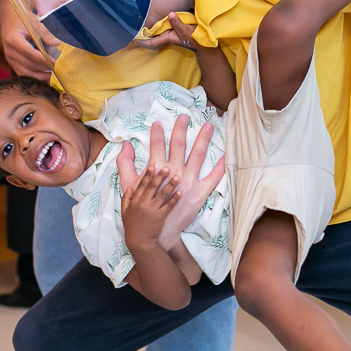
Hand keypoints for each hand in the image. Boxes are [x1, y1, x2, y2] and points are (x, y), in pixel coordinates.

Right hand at [0, 3, 54, 79]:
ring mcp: (9, 58)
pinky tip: (44, 77)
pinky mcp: (11, 63)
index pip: (29, 53)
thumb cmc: (23, 20)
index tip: (55, 62)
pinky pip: (22, 73)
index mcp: (13, 39)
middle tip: (57, 69)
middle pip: (28, 64)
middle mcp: (9, 51)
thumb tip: (56, 43)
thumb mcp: (34, 22)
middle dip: (43, 68)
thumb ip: (45, 33)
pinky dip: (33, 76)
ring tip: (52, 76)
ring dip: (39, 76)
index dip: (43, 59)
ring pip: (25, 72)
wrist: (9, 21)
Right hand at [117, 114, 224, 248]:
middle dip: (181, 129)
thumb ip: (126, 164)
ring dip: (203, 139)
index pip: (157, 145)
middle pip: (179, 145)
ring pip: (198, 156)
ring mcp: (189, 183)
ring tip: (208, 126)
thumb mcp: (129, 186)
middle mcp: (174, 173)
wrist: (156, 233)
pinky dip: (220, 167)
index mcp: (157, 170)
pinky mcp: (200, 194)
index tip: (158, 123)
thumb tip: (125, 145)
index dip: (157, 133)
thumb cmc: (141, 210)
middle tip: (185, 117)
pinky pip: (213, 178)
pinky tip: (225, 155)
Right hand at [122, 166, 182, 249]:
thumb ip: (126, 198)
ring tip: (177, 177)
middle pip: (153, 186)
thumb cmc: (132, 227)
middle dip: (160, 176)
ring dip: (170, 185)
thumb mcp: (124, 212)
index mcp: (135, 201)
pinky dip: (175, 199)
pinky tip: (180, 193)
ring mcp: (152, 210)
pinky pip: (169, 205)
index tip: (153, 166)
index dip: (147, 175)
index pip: (141, 185)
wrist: (140, 241)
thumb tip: (130, 187)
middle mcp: (143, 204)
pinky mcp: (161, 216)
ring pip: (163, 194)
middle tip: (167, 168)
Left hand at [131, 12, 195, 50]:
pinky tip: (154, 18)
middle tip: (133, 29)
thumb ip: (177, 23)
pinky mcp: (175, 28)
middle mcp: (167, 36)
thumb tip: (170, 14)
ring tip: (140, 22)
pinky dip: (157, 23)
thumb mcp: (186, 31)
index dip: (142, 41)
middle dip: (143, 34)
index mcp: (167, 38)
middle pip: (152, 36)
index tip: (133, 39)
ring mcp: (171, 32)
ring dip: (149, 28)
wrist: (203, 42)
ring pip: (157, 31)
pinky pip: (163, 26)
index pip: (152, 42)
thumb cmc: (194, 39)